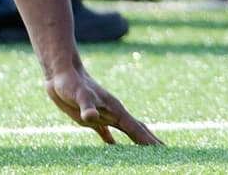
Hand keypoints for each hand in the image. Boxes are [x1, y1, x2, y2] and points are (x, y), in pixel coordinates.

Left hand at [45, 68, 162, 145]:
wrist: (59, 73)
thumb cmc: (70, 83)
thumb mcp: (79, 95)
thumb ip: (87, 107)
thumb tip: (91, 117)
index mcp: (116, 110)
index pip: (138, 131)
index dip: (151, 143)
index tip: (167, 153)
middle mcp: (113, 114)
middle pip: (138, 131)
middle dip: (152, 143)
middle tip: (168, 154)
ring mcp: (104, 115)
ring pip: (126, 131)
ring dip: (138, 142)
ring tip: (149, 153)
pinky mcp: (91, 118)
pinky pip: (107, 134)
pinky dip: (113, 143)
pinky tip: (115, 149)